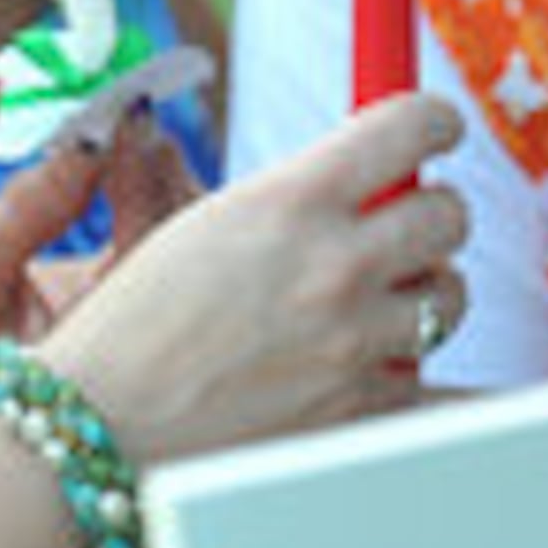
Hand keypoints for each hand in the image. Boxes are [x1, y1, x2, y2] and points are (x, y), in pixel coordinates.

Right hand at [41, 93, 467, 465]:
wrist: (98, 424)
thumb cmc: (137, 322)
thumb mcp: (211, 224)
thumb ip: (299, 200)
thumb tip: (373, 178)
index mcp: (292, 199)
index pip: (413, 126)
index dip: (436, 122)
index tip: (438, 130)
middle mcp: (335, 265)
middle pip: (449, 215)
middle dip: (431, 217)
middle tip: (403, 228)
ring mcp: (353, 342)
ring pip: (450, 298)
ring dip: (423, 295)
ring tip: (378, 303)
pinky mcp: (359, 413)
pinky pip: (436, 388)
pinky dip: (423, 379)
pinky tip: (419, 365)